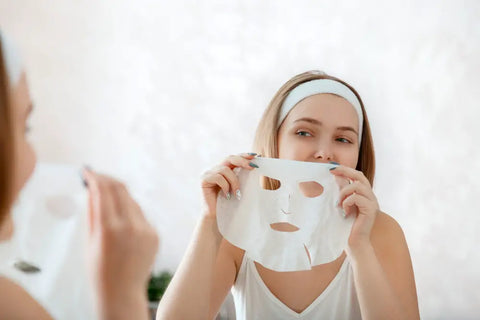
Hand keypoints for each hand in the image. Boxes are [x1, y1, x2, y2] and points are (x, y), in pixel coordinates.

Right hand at [82, 168, 158, 318]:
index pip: (103, 191)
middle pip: (120, 189)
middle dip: (107, 179)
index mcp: (109, 228)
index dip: (95, 178)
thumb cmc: (99, 271)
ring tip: (106, 197)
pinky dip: (129, 211)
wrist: (122, 294)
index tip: (88, 172)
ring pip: (132, 201)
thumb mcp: (89, 241)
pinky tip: (121, 219)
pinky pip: (141, 215)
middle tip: (97, 177)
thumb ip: (92, 212)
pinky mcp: (155, 234)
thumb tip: (92, 189)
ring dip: (119, 195)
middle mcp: (131, 226)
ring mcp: (146, 230)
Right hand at [200, 153, 257, 216]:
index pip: (234, 158)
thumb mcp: (237, 187)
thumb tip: (255, 167)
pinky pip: (218, 177)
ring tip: (237, 193)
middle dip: (242, 161)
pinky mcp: (204, 180)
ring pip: (225, 170)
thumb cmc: (229, 202)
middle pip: (229, 158)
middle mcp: (215, 168)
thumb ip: (242, 176)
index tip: (256, 156)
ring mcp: (208, 173)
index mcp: (224, 169)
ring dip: (234, 181)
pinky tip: (227, 195)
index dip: (244, 155)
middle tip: (253, 167)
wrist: (217, 216)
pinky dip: (225, 186)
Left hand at [329, 165, 379, 250]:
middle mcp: (370, 196)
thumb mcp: (342, 205)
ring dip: (344, 192)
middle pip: (360, 176)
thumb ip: (342, 192)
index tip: (331, 168)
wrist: (354, 243)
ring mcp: (372, 203)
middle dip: (346, 171)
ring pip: (358, 186)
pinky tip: (345, 212)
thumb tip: (336, 177)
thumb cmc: (346, 226)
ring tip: (338, 203)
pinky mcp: (371, 210)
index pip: (357, 175)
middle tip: (332, 172)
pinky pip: (357, 198)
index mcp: (364, 194)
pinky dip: (347, 203)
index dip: (345, 169)